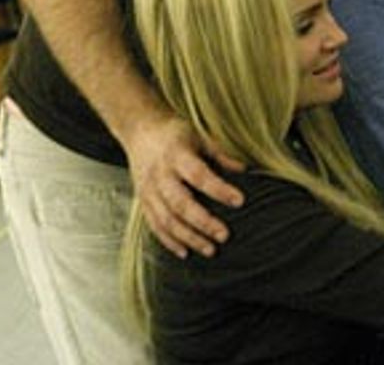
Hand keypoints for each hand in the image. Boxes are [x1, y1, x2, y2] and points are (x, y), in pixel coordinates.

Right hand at [123, 108, 245, 257]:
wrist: (139, 130)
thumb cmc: (174, 133)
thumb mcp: (199, 137)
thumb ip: (220, 154)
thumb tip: (244, 169)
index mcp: (177, 155)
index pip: (199, 175)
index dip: (219, 189)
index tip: (240, 201)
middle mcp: (160, 175)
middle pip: (180, 203)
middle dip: (203, 222)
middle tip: (224, 235)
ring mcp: (149, 190)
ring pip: (167, 219)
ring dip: (188, 238)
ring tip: (210, 250)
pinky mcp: (143, 201)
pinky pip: (154, 225)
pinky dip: (169, 241)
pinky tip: (185, 252)